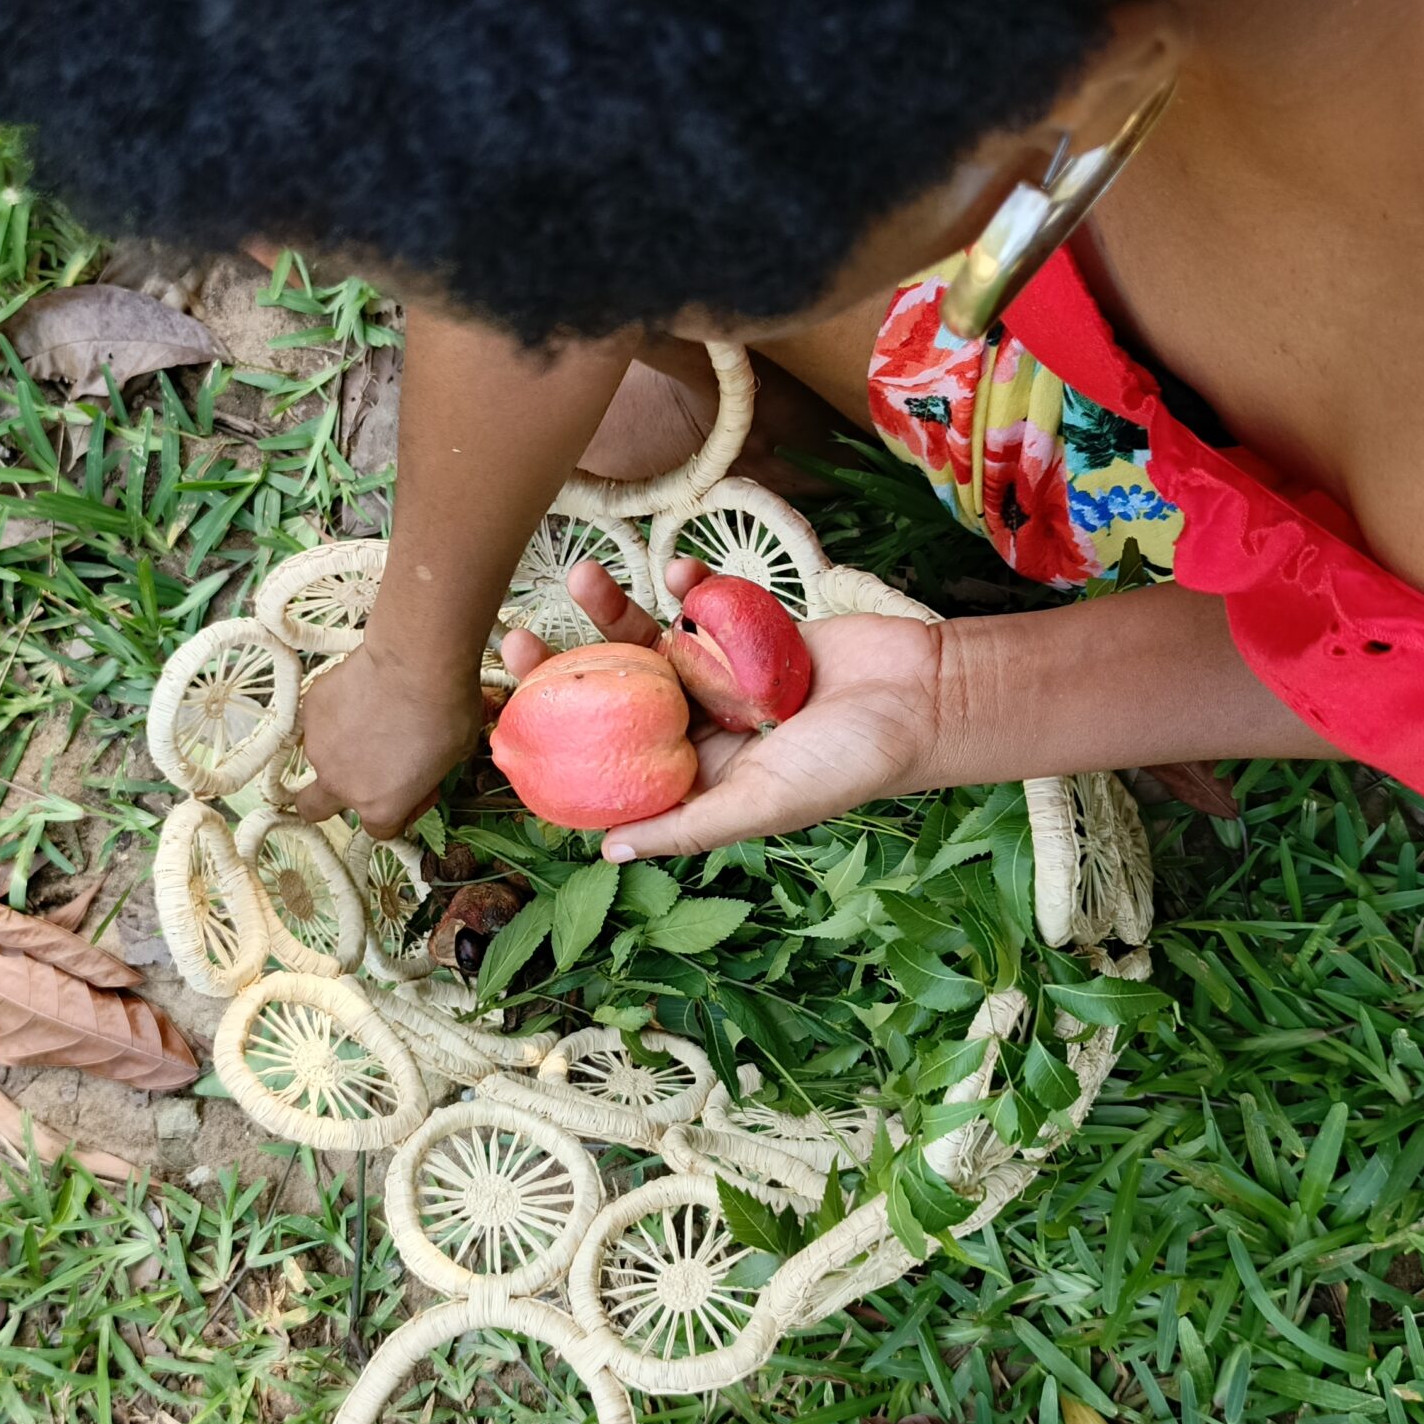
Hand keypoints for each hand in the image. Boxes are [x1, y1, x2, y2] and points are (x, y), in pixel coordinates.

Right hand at [294, 642, 484, 838]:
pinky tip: (361, 692)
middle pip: (314, 810)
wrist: (417, 662)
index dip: (402, 809)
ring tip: (371, 716)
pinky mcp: (310, 710)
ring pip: (318, 758)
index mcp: (380, 808)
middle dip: (331, 798)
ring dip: (339, 746)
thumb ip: (425, 775)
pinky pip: (318, 720)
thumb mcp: (453, 757)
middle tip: (360, 771)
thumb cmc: (446, 711)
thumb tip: (421, 764)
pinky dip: (335, 713)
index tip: (417, 786)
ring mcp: (319, 747)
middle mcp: (341, 785)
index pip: (380, 830)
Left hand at [499, 559, 944, 859]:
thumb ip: (689, 826)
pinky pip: (701, 604)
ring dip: (611, 609)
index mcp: (695, 777)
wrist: (921, 697)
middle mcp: (697, 727)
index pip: (609, 768)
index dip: (555, 749)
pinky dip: (688, 584)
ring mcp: (719, 674)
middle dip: (563, 669)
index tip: (502, 726)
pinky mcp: (746, 630)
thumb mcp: (763, 804)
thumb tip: (607, 851)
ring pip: (646, 640)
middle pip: (613, 697)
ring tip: (580, 578)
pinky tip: (680, 572)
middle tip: (515, 642)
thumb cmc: (850, 763)